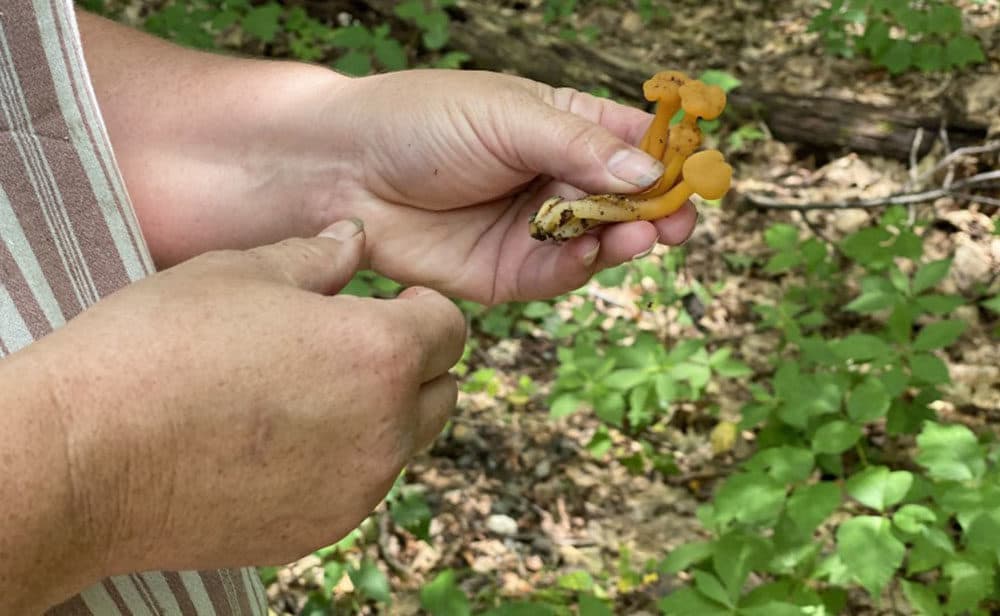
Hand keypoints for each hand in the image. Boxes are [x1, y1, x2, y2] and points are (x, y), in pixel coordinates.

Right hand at [17, 219, 464, 594]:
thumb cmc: (159, 349)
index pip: (451, 329)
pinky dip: (342, 461)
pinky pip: (358, 486)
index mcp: (379, 354)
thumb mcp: (240, 274)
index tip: (391, 304)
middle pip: (441, 392)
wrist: (87, 458)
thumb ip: (318, 257)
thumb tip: (354, 238)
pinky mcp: (319, 530)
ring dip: (380, 414)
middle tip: (354, 345)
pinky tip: (280, 441)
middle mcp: (385, 431)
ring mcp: (356, 490)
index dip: (423, 309)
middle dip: (413, 364)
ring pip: (402, 442)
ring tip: (309, 392)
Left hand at [313, 70, 697, 303]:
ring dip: (623, 241)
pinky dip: (578, 268)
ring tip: (636, 235)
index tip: (700, 173)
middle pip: (625, 201)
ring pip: (598, 242)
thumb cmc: (421, 122)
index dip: (668, 158)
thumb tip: (649, 175)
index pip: (632, 142)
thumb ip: (579, 145)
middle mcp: (553, 179)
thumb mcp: (507, 116)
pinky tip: (588, 252)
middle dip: (655, 212)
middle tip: (677, 222)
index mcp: (560, 126)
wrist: (344, 171)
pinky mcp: (507, 273)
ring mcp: (532, 229)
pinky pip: (557, 276)